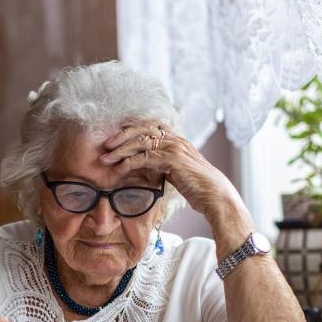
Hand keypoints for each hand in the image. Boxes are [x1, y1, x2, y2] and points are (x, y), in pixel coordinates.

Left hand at [100, 121, 242, 217]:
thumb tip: (148, 165)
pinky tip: (119, 169)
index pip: (151, 126)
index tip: (117, 132)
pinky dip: (129, 163)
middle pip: (143, 129)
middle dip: (121, 136)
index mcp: (177, 140)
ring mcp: (175, 148)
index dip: (132, 127)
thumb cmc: (198, 187)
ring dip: (120, 150)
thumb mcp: (178, 171)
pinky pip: (145, 158)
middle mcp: (176, 140)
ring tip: (106, 158)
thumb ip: (165, 164)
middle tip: (105, 145)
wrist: (215, 196)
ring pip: (141, 142)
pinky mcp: (173, 160)